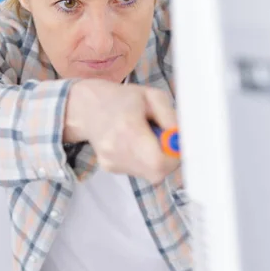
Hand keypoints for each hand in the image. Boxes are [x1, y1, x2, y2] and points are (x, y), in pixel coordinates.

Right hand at [64, 79, 178, 183]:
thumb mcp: (151, 96)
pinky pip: (138, 171)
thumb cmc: (122, 99)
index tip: (175, 144)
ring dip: (155, 159)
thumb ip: (170, 117)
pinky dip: (143, 160)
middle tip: (164, 141)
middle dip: (168, 160)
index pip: (158, 161)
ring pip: (149, 174)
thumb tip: (182, 138)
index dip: (174, 157)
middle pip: (156, 172)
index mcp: (128, 128)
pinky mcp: (110, 168)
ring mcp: (111, 162)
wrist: (87, 108)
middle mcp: (117, 149)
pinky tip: (133, 143)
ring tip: (144, 138)